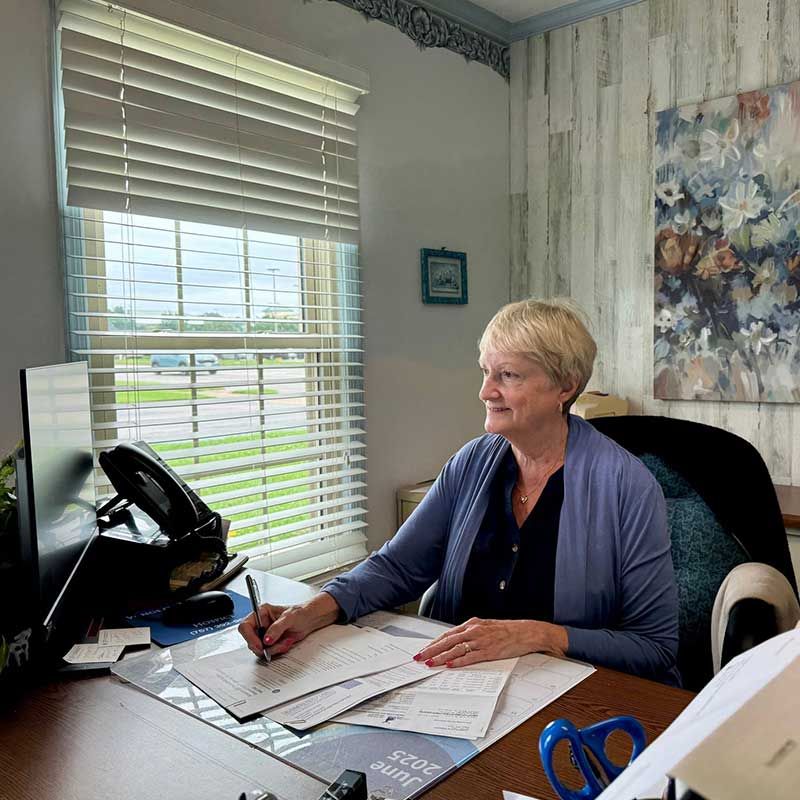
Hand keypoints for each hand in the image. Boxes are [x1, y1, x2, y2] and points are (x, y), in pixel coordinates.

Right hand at [238, 591, 339, 656]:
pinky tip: (287, 642)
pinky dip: (278, 650)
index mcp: (261, 613)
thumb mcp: (289, 617)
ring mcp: (265, 635)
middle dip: (264, 646)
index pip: (245, 626)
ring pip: (260, 649)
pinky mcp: (272, 643)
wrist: (311, 620)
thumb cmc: (301, 612)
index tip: (260, 645)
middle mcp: (261, 624)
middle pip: (251, 641)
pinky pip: (269, 652)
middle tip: (277, 645)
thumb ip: (277, 628)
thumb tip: (266, 639)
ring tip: (286, 641)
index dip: (249, 637)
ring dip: (274, 649)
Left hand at [412, 617, 568, 667]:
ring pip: (456, 649)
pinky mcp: (489, 651)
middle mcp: (474, 631)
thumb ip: (470, 634)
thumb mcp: (485, 628)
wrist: (526, 632)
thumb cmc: (506, 631)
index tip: (423, 650)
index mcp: (472, 625)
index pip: (447, 635)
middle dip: (431, 650)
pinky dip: (458, 661)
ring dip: (440, 657)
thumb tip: (455, 643)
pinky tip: (449, 665)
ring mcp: (481, 641)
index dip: (433, 643)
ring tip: (429, 663)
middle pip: (447, 641)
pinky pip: (470, 657)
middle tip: (419, 658)